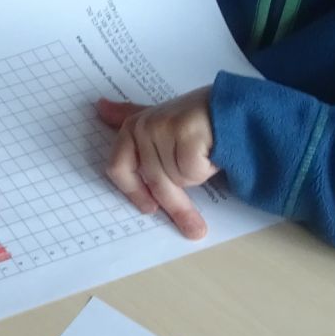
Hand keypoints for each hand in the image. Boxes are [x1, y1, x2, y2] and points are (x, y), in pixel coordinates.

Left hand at [97, 89, 216, 239]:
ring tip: (207, 157)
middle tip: (195, 229)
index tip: (150, 209)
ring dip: (197, 177)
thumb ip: (132, 115)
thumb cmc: (197, 119)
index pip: (119, 168)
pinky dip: (207, 169)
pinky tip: (214, 153)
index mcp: (133, 126)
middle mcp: (143, 126)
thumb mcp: (162, 118)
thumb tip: (100, 107)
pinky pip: (192, 172)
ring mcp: (162, 128)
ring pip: (175, 179)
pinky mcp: (184, 133)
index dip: (134, 193)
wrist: (234, 107)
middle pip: (153, 181)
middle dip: (177, 205)